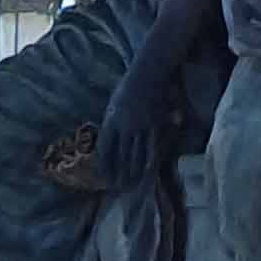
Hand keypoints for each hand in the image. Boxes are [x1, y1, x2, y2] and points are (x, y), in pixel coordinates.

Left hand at [94, 48, 184, 186]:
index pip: (105, 148)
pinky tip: (148, 171)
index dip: (105, 165)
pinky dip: (149, 161)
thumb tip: (110, 145)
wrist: (149, 72)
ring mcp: (141, 125)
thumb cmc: (130, 87)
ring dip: (133, 171)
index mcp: (111, 119)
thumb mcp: (114, 105)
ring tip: (132, 184)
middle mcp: (125, 124)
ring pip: (136, 154)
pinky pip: (152, 147)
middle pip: (121, 155)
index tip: (104, 177)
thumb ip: (112, 124)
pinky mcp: (155, 124)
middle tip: (119, 187)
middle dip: (119, 173)